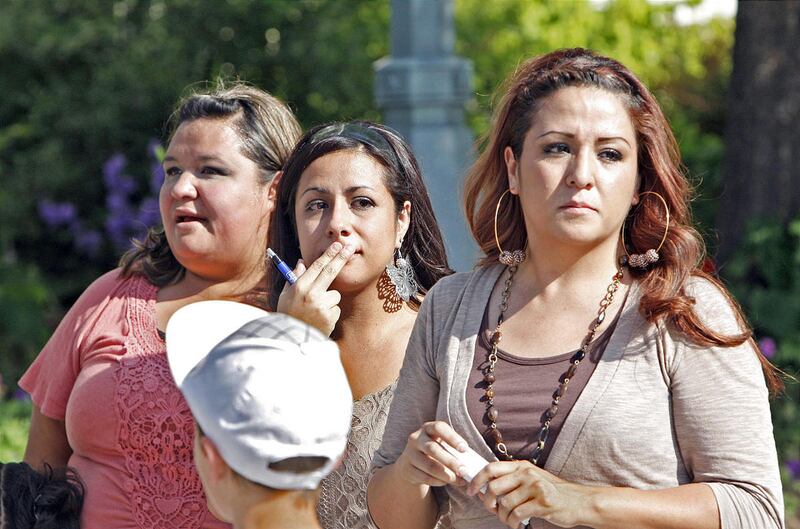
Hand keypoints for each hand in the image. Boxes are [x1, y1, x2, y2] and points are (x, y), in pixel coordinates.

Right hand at [276, 242, 353, 335]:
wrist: (293, 340)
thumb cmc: (288, 315)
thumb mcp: (285, 296)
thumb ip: (294, 279)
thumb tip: (301, 263)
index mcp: (299, 287)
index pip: (316, 266)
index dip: (328, 254)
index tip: (337, 245)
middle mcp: (311, 294)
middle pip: (331, 272)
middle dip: (341, 257)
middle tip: (351, 247)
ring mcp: (322, 306)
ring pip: (335, 294)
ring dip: (330, 300)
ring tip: (316, 310)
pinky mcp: (330, 316)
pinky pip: (336, 308)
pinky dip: (330, 312)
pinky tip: (320, 319)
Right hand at [396, 421, 470, 487]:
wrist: (412, 463)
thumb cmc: (435, 452)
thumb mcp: (442, 445)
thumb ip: (453, 450)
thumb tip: (471, 464)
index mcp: (427, 428)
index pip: (439, 428)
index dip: (452, 437)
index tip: (465, 449)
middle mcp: (416, 438)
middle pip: (433, 449)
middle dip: (450, 461)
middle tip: (464, 471)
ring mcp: (409, 454)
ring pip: (429, 466)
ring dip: (446, 475)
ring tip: (459, 480)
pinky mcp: (407, 469)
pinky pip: (424, 477)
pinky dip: (439, 481)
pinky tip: (447, 482)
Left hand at [467, 461, 585, 527]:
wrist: (579, 502)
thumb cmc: (552, 492)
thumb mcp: (530, 479)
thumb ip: (509, 481)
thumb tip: (481, 489)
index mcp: (521, 466)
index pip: (490, 467)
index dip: (476, 480)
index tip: (470, 491)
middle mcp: (526, 473)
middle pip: (493, 487)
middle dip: (488, 503)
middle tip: (493, 510)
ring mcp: (535, 487)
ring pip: (505, 504)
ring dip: (503, 517)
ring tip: (510, 520)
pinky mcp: (542, 502)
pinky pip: (517, 515)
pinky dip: (513, 523)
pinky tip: (518, 524)